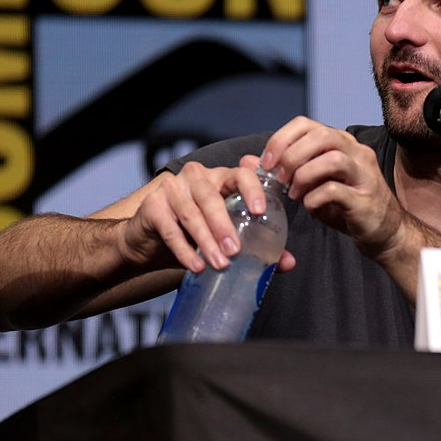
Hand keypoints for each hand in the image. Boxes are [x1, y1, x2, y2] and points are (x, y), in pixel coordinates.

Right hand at [120, 158, 294, 275]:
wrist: (151, 240)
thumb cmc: (197, 233)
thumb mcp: (227, 235)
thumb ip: (258, 244)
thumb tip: (288, 263)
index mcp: (222, 178)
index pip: (241, 174)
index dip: (252, 189)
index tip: (260, 211)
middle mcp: (197, 177)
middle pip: (212, 197)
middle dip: (224, 225)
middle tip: (236, 250)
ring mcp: (172, 188)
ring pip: (191, 213)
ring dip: (206, 240)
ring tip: (220, 264)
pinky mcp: (152, 205)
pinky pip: (170, 229)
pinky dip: (184, 250)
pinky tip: (196, 266)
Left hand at [260, 116, 440, 269]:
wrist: (385, 233)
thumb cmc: (347, 207)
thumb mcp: (314, 185)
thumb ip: (286, 171)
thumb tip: (249, 161)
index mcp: (342, 143)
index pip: (307, 124)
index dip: (281, 139)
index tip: (266, 163)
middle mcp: (356, 152)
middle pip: (321, 135)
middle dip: (291, 155)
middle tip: (279, 177)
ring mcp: (364, 174)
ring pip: (331, 158)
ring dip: (304, 176)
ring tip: (294, 194)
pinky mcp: (365, 199)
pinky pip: (335, 190)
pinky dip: (315, 199)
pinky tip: (311, 209)